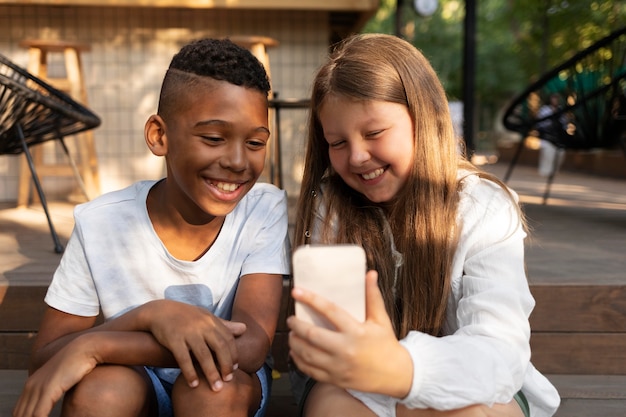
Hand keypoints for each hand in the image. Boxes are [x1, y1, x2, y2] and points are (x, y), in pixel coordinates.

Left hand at [12, 335, 98, 416]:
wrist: (86, 348)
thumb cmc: (80, 364)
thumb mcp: (63, 380)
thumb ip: (55, 391)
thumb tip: (56, 400)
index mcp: (32, 385)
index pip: (20, 412)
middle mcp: (31, 386)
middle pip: (20, 416)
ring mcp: (38, 388)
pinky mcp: (48, 389)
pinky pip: (38, 416)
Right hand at [142, 300, 245, 390]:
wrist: (159, 311)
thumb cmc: (186, 316)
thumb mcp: (206, 317)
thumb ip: (224, 325)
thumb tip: (244, 329)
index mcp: (211, 321)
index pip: (228, 339)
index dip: (233, 355)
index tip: (236, 369)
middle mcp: (202, 326)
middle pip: (220, 347)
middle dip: (226, 365)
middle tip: (228, 380)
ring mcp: (188, 332)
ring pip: (203, 355)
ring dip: (211, 373)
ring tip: (215, 388)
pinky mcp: (174, 339)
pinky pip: (184, 359)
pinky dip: (190, 373)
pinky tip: (194, 384)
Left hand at [287, 271, 412, 397]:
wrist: (395, 375)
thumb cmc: (386, 344)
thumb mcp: (381, 319)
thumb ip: (373, 297)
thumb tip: (370, 273)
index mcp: (356, 332)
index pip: (329, 311)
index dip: (311, 300)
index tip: (297, 292)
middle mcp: (345, 349)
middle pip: (312, 335)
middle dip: (296, 325)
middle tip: (290, 318)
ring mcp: (338, 367)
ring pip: (307, 354)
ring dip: (294, 343)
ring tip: (291, 334)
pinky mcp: (335, 379)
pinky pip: (310, 370)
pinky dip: (299, 361)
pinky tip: (296, 352)